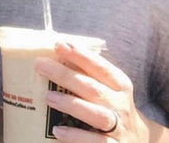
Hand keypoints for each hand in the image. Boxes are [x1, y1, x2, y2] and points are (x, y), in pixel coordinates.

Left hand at [34, 42, 162, 141]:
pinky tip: (58, 130)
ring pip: (96, 115)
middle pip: (92, 88)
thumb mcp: (108, 87)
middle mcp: (120, 104)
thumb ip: (87, 73)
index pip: (100, 66)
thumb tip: (54, 53)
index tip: (59, 45)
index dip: (80, 55)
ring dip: (71, 105)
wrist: (138, 139)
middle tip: (40, 65)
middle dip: (65, 75)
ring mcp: (119, 127)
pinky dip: (77, 137)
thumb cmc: (111, 105)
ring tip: (48, 97)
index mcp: (119, 84)